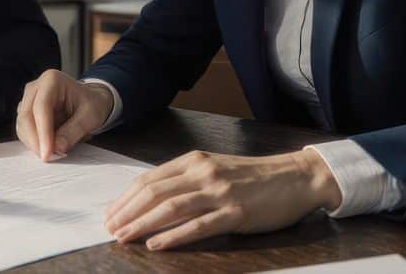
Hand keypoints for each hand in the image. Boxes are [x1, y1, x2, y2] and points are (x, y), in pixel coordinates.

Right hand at [16, 69, 114, 160]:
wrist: (91, 100)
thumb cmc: (92, 104)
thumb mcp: (90, 117)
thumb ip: (73, 131)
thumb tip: (56, 148)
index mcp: (52, 80)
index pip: (41, 107)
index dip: (42, 132)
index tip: (47, 153)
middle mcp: (36, 87)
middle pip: (26, 116)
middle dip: (36, 141)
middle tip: (50, 158)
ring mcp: (29, 99)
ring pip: (22, 125)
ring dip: (34, 143)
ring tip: (55, 153)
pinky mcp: (27, 111)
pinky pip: (24, 130)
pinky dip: (34, 142)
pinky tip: (49, 147)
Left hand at [103, 149, 342, 249]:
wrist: (295, 178)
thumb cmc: (252, 178)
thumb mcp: (214, 170)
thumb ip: (185, 180)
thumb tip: (151, 199)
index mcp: (194, 161)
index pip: (149, 179)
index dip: (126, 198)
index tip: (110, 214)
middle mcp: (203, 173)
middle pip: (154, 192)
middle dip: (127, 212)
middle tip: (110, 229)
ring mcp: (219, 192)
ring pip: (171, 208)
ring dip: (142, 224)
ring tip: (124, 237)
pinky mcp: (236, 213)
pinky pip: (198, 226)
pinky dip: (173, 236)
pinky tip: (156, 245)